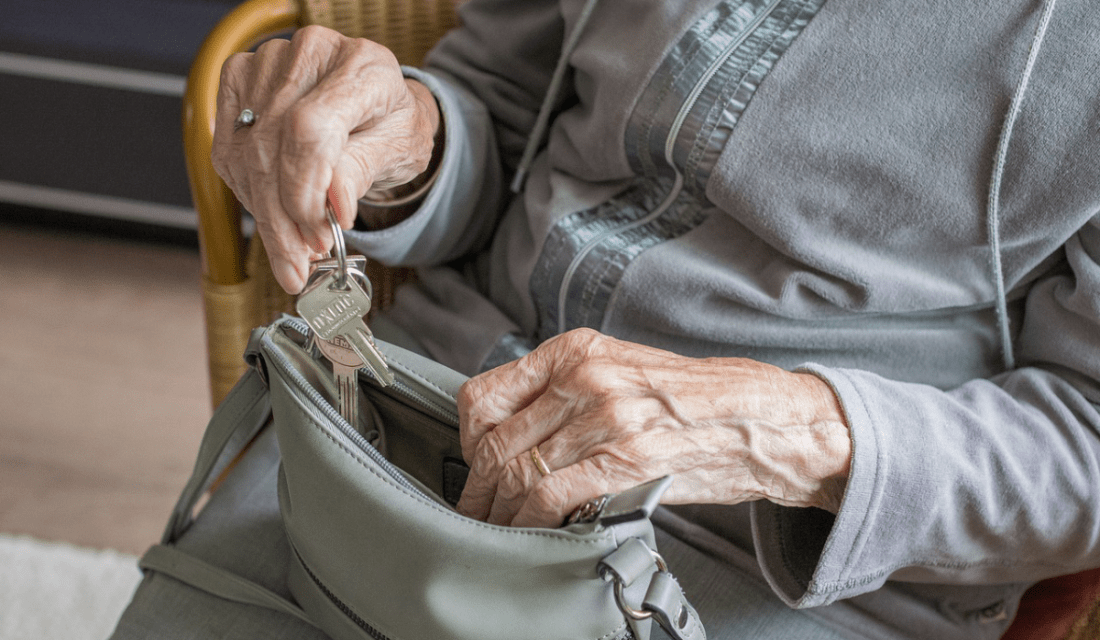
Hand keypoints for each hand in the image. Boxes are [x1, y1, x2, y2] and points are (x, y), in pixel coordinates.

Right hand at [212, 26, 439, 292]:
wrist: (373, 104)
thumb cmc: (389, 124)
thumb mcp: (397, 150)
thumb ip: (363, 171)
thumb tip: (334, 208)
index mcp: (362, 65)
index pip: (310, 128)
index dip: (306, 189)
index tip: (319, 235)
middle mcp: (309, 53)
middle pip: (273, 146)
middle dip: (285, 216)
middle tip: (302, 260)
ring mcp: (267, 63)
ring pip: (247, 155)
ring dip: (266, 214)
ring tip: (293, 250)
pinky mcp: (238, 82)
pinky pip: (230, 152)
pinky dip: (251, 195)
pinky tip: (275, 216)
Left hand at [455, 329, 850, 527]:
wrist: (761, 420)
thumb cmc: (691, 402)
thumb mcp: (619, 373)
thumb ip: (564, 393)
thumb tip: (514, 434)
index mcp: (575, 351)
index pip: (484, 394)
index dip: (467, 441)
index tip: (473, 466)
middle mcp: (584, 377)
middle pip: (494, 441)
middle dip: (476, 489)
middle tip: (475, 513)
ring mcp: (604, 417)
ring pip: (517, 472)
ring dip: (498, 513)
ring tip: (497, 531)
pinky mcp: (625, 459)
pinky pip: (550, 495)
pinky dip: (529, 522)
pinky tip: (530, 533)